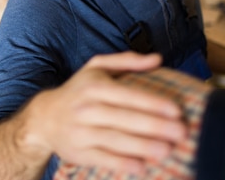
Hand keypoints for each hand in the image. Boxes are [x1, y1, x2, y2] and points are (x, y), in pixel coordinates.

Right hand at [22, 51, 185, 175]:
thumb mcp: (97, 68)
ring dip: (142, 146)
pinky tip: (142, 166)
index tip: (176, 110)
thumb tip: (157, 58)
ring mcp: (81, 132)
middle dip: (155, 126)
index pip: (128, 95)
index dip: (152, 103)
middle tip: (181, 132)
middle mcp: (87, 108)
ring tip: (167, 150)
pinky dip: (122, 163)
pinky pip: (102, 159)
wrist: (43, 117)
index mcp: (94, 86)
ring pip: (115, 140)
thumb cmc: (78, 90)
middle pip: (124, 119)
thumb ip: (127, 61)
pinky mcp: (78, 152)